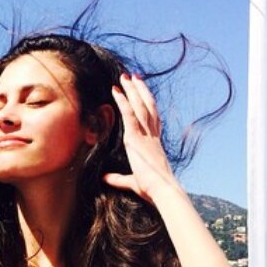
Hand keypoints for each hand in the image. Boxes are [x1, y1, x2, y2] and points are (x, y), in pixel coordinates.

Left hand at [102, 73, 179, 203]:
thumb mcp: (133, 182)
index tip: (144, 92)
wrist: (162, 190)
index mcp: (155, 144)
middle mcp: (152, 136)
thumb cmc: (152, 189)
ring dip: (132, 90)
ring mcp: (146, 135)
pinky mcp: (136, 138)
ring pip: (140, 106)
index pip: (153, 119)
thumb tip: (105, 178)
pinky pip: (129, 115)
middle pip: (148, 107)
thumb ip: (118, 178)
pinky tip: (116, 90)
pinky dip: (123, 101)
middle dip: (141, 90)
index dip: (148, 104)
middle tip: (134, 76)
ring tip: (126, 76)